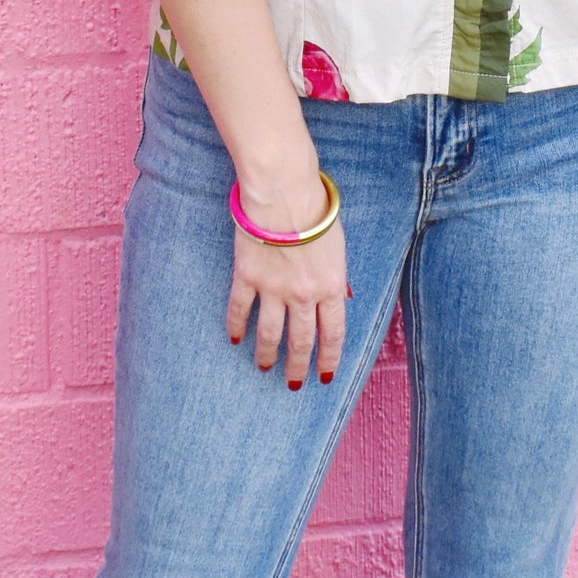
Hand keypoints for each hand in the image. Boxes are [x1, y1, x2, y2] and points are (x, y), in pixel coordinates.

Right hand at [226, 173, 348, 388]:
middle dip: (298, 366)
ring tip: (263, 367)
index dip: (329, 358)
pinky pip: (240, 309)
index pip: (332, 334)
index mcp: (331, 287)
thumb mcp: (338, 247)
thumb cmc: (317, 212)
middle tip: (294, 384)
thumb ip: (337, 276)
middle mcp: (303, 295)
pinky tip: (235, 338)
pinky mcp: (248, 277)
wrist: (285, 194)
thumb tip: (343, 298)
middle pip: (301, 340)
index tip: (324, 376)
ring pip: (269, 333)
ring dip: (266, 354)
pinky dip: (236, 326)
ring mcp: (274, 288)